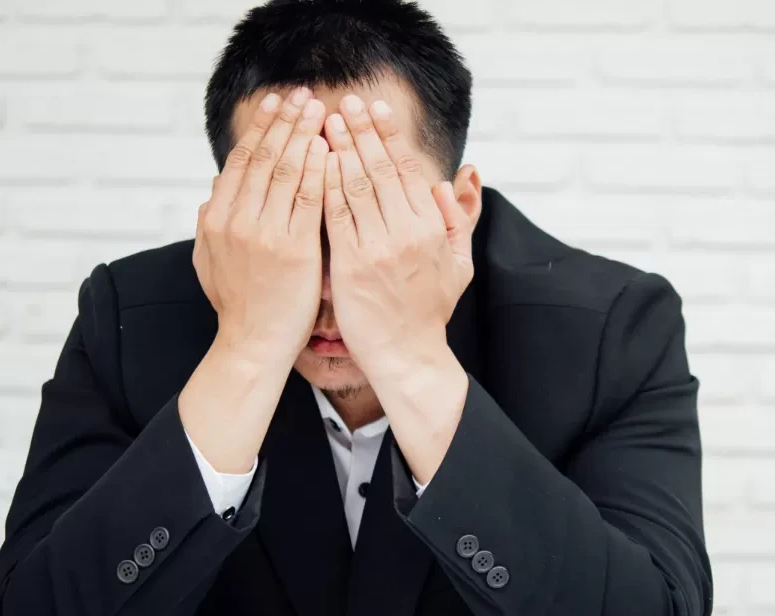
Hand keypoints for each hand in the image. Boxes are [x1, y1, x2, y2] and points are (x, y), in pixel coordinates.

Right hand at [178, 88, 326, 474]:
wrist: (252, 345)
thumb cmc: (239, 305)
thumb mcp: (209, 261)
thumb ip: (212, 224)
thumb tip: (213, 193)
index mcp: (215, 219)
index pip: (241, 161)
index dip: (261, 129)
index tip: (277, 104)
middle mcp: (236, 220)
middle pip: (264, 158)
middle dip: (285, 122)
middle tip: (303, 95)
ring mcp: (264, 234)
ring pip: (286, 172)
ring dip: (305, 136)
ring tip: (321, 110)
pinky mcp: (293, 250)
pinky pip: (310, 200)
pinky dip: (320, 170)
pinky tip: (331, 150)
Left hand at [321, 95, 473, 378]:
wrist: (407, 355)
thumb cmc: (429, 311)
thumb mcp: (460, 264)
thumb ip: (460, 219)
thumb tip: (459, 177)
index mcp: (432, 228)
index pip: (407, 170)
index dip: (389, 136)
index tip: (375, 110)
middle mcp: (407, 233)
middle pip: (379, 170)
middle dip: (362, 131)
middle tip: (345, 102)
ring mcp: (378, 248)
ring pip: (355, 187)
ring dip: (339, 149)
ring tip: (325, 122)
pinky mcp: (351, 266)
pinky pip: (335, 216)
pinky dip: (325, 186)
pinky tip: (314, 164)